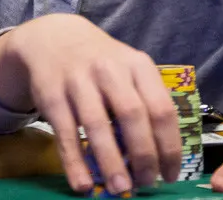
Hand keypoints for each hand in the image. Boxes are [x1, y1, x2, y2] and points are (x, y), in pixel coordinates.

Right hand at [0, 14, 181, 194]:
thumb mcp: (128, 71)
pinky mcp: (51, 93)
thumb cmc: (101, 65)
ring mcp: (78, 80)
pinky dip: (74, 163)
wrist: (53, 38)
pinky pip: (65, 133)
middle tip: (147, 184)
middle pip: (133, 115)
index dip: (169, 146)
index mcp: (138, 65)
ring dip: (111, 162)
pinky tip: (83, 185)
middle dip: (143, 155)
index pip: (162, 108)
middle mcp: (110, 69)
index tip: (171, 174)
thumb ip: (144, 105)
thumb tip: (157, 157)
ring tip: (121, 189)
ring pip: (98, 125)